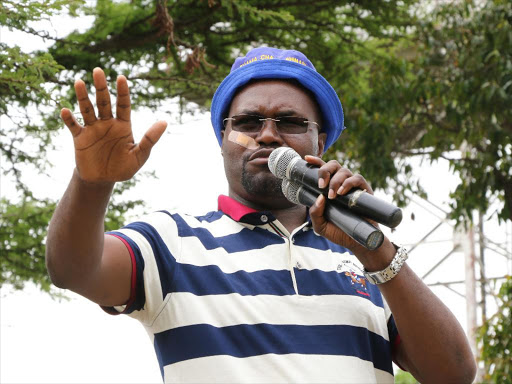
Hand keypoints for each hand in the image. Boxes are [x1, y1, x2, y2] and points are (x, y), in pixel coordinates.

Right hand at [61, 68, 166, 183]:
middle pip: (104, 102)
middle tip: (98, 70)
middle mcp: (107, 123)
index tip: (121, 78)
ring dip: (83, 97)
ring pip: (87, 109)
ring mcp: (92, 129)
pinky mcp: (80, 138)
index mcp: (123, 125)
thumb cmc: (123, 167)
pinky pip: (73, 126)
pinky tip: (65, 111)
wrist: (103, 180)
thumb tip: (164, 122)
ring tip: (79, 82)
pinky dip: (69, 119)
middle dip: (101, 87)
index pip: (123, 105)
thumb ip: (150, 139)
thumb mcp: (139, 155)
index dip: (122, 92)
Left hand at [305, 155, 393, 264]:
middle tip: (321, 185)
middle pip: (334, 165)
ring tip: (332, 196)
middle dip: (325, 170)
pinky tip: (341, 193)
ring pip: (344, 171)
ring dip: (335, 181)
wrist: (357, 242)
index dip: (316, 161)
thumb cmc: (338, 232)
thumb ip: (315, 214)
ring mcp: (353, 186)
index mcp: (329, 187)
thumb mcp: (320, 226)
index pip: (323, 169)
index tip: (307, 159)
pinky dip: (348, 183)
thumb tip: (319, 198)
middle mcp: (341, 183)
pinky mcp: (364, 191)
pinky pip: (357, 179)